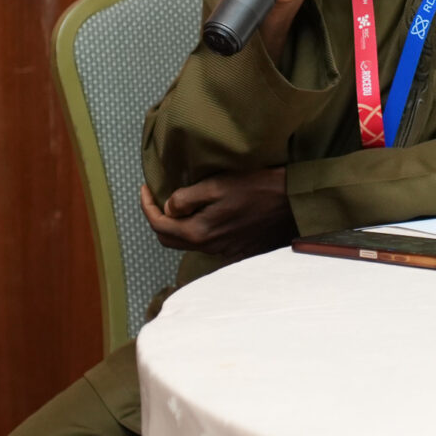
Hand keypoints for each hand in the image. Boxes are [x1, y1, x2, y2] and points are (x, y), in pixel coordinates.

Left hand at [140, 169, 296, 261]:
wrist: (290, 202)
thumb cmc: (256, 187)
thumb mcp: (216, 184)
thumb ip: (186, 198)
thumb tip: (168, 208)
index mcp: (200, 232)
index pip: (159, 225)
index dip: (146, 206)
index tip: (145, 188)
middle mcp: (209, 247)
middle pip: (169, 239)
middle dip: (156, 219)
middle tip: (154, 197)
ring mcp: (223, 251)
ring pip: (187, 242)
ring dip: (175, 225)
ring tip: (175, 204)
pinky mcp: (235, 249)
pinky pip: (206, 244)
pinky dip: (195, 231)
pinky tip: (201, 215)